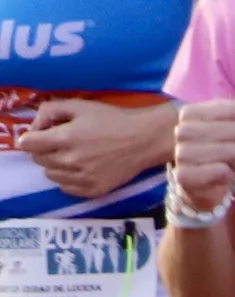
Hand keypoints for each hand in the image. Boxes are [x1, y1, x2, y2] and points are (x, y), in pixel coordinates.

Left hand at [32, 94, 175, 199]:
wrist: (145, 140)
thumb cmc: (112, 119)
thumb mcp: (79, 105)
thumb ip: (49, 110)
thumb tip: (36, 126)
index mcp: (64, 138)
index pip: (27, 144)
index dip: (33, 137)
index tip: (44, 135)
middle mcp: (70, 161)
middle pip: (38, 160)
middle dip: (45, 150)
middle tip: (62, 143)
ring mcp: (82, 178)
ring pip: (50, 175)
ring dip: (55, 165)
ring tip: (73, 156)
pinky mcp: (94, 190)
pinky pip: (66, 188)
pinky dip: (68, 179)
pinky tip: (81, 169)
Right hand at [166, 84, 234, 222]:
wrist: (203, 187)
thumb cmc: (220, 152)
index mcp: (190, 113)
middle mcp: (181, 131)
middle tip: (233, 155)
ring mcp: (181, 154)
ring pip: (233, 151)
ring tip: (225, 165)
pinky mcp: (185, 176)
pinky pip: (224, 172)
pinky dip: (228, 177)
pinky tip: (218, 178)